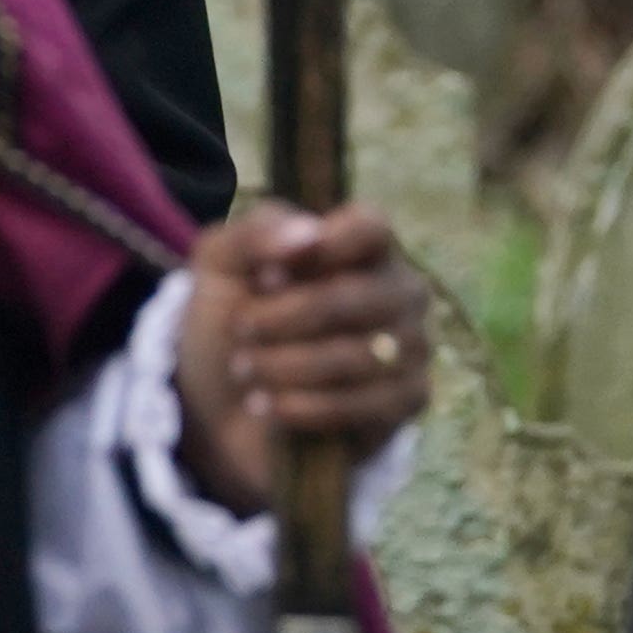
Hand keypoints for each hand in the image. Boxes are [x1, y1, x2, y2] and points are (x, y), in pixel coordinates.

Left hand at [172, 202, 429, 515]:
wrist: (224, 398)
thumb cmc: (231, 316)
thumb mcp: (220, 264)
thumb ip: (254, 234)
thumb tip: (308, 233)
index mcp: (359, 244)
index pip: (370, 227)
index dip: (321, 246)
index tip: (265, 274)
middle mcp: (399, 289)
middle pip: (354, 296)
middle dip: (283, 318)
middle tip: (240, 330)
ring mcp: (412, 345)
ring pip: (359, 355)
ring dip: (286, 365)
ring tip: (245, 369)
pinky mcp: (409, 399)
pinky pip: (368, 404)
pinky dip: (307, 405)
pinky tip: (268, 404)